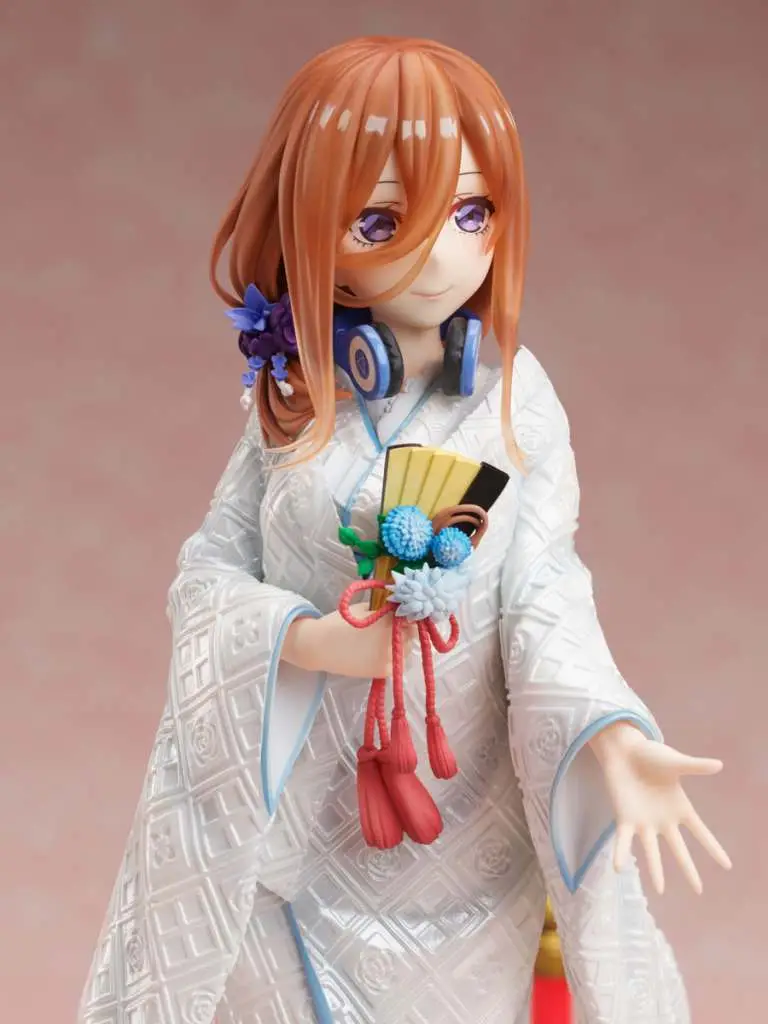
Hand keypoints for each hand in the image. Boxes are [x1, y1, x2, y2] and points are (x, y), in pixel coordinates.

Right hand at [281, 602, 415, 678]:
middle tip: (395, 624)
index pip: (412, 617)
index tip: (407, 611)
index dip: (411, 613)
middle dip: (406, 628)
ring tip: (385, 638)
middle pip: (412, 634)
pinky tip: (381, 649)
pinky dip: (393, 655)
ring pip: (407, 649)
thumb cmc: (340, 623)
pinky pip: (397, 662)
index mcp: (387, 623)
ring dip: (401, 642)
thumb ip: (386, 608)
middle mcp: (392, 642)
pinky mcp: (384, 672)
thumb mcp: (365, 608)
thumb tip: (403, 606)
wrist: (320, 647)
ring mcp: (389, 659)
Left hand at [591, 723, 731, 893]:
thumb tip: (719, 764)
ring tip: (660, 890)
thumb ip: (695, 766)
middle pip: (679, 849)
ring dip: (655, 870)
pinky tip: (619, 868)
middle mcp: (663, 820)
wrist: (625, 750)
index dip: (713, 848)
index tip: (727, 866)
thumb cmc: (651, 755)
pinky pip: (623, 840)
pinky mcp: (625, 818)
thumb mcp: (675, 762)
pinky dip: (621, 853)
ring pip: (651, 851)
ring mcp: (644, 822)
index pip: (701, 833)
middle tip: (699, 891)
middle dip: (688, 870)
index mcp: (680, 808)